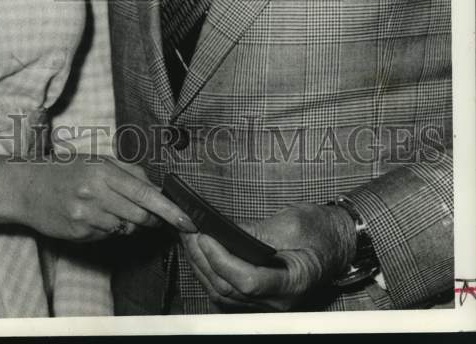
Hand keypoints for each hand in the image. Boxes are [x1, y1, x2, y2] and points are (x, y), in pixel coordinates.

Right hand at [16, 155, 196, 241]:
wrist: (27, 188)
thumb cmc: (65, 170)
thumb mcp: (96, 160)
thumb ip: (128, 172)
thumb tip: (156, 189)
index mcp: (102, 171)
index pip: (145, 194)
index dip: (169, 210)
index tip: (187, 221)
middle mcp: (95, 194)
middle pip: (140, 215)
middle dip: (151, 218)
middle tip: (151, 215)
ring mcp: (86, 216)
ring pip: (125, 228)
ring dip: (128, 223)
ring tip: (111, 209)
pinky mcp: (79, 233)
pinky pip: (107, 236)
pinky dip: (109, 229)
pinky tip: (95, 216)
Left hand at [181, 203, 355, 310]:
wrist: (338, 243)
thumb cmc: (320, 231)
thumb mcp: (292, 223)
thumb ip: (257, 230)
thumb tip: (222, 230)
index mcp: (292, 282)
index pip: (247, 281)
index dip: (221, 259)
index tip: (204, 235)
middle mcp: (279, 301)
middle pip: (229, 289)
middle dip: (203, 258)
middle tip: (187, 230)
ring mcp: (269, 303)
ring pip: (223, 294)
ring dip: (201, 266)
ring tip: (189, 238)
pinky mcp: (260, 297)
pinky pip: (228, 293)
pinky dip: (210, 273)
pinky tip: (201, 252)